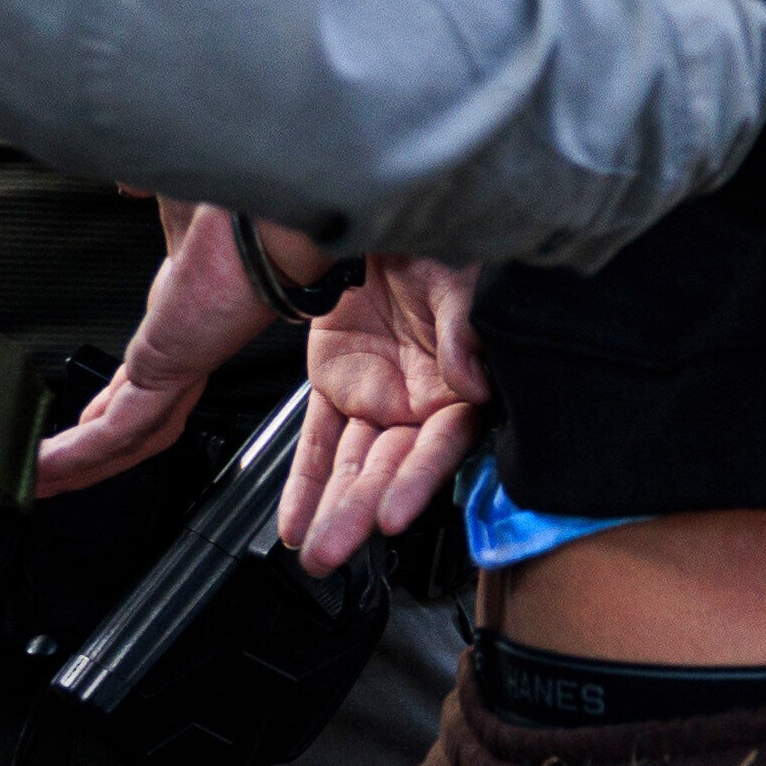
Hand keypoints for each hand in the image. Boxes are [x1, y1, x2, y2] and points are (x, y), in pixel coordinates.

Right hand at [29, 195, 287, 494]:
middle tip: (52, 473)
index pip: (144, 372)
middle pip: (137, 417)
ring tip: (36, 484)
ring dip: (80, 465)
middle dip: (93, 449)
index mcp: (187, 307)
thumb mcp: (176, 194)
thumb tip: (129, 181)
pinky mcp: (169, 372)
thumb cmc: (241, 193)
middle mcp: (185, 343)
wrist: (268, 200)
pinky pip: (117, 430)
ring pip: (126, 435)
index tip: (85, 415)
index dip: (112, 399)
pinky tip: (43, 472)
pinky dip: (78, 455)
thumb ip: (145, 186)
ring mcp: (179, 362)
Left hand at [280, 258, 485, 569]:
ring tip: (312, 552)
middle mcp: (425, 401)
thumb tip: (471, 379)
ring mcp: (380, 398)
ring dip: (333, 509)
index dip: (418, 480)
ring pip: (353, 465)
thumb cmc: (440, 240)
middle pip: (392, 467)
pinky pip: (317, 443)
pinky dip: (304, 483)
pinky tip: (294, 522)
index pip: (443, 443)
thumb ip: (465, 328)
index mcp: (465, 382)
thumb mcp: (459, 277)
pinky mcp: (338, 387)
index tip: (393, 515)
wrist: (382, 213)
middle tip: (334, 550)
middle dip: (362, 512)